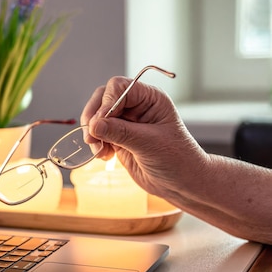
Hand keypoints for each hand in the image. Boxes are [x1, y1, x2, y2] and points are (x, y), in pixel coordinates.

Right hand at [81, 77, 207, 197]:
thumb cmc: (177, 160)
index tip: (98, 123)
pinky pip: (98, 134)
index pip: (119, 88)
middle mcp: (136, 107)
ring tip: (100, 151)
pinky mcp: (118, 138)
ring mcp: (126, 123)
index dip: (105, 103)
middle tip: (91, 137)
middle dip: (93, 117)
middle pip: (103, 99)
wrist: (181, 183)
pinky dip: (95, 144)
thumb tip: (93, 125)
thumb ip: (120, 132)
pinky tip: (104, 155)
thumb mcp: (149, 144)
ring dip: (93, 133)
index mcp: (150, 99)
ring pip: (97, 117)